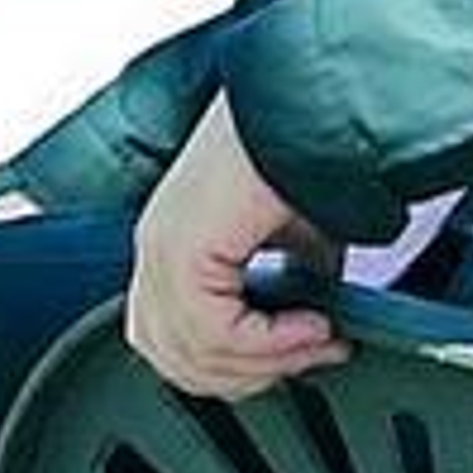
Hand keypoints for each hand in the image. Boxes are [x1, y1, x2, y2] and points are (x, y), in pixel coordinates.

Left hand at [126, 94, 349, 398]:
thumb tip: (315, 325)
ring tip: (316, 342)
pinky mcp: (183, 248)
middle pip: (174, 359)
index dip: (238, 363)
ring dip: (261, 363)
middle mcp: (156, 246)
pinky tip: (309, 327)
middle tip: (312, 356)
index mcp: (171, 239)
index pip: (173, 340)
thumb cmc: (301, 141)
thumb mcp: (295, 230)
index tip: (304, 353)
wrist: (308, 98)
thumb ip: (291, 282)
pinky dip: (266, 343)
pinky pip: (212, 333)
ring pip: (189, 355)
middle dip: (249, 373)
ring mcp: (163, 247)